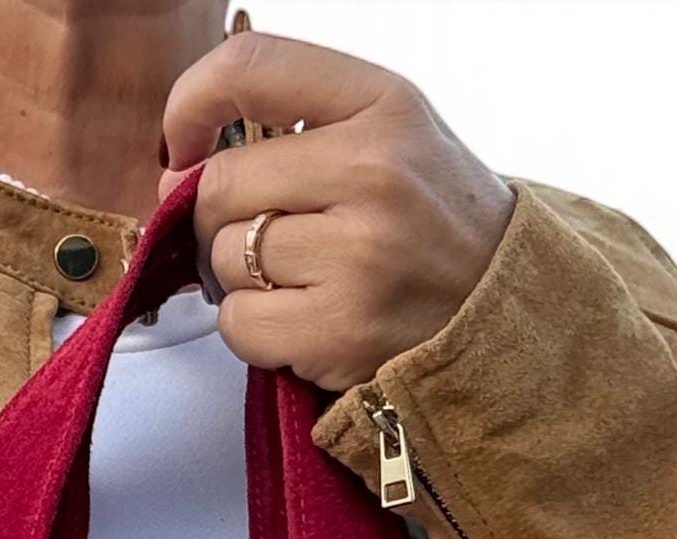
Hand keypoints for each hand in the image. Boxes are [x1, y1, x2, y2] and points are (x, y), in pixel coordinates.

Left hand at [159, 29, 514, 394]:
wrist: (501, 308)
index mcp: (384, 105)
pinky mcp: (341, 332)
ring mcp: (359, 258)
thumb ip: (292, 128)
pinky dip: (253, 330)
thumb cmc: (430, 220)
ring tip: (297, 280)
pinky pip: (240, 325)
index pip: (250, 68)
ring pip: (225, 258)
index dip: (191, 103)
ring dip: (239, 279)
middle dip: (218, 218)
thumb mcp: (387, 132)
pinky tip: (301, 320)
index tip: (182, 144)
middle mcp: (374, 172)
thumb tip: (175, 168)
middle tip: (258, 236)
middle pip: (222, 184)